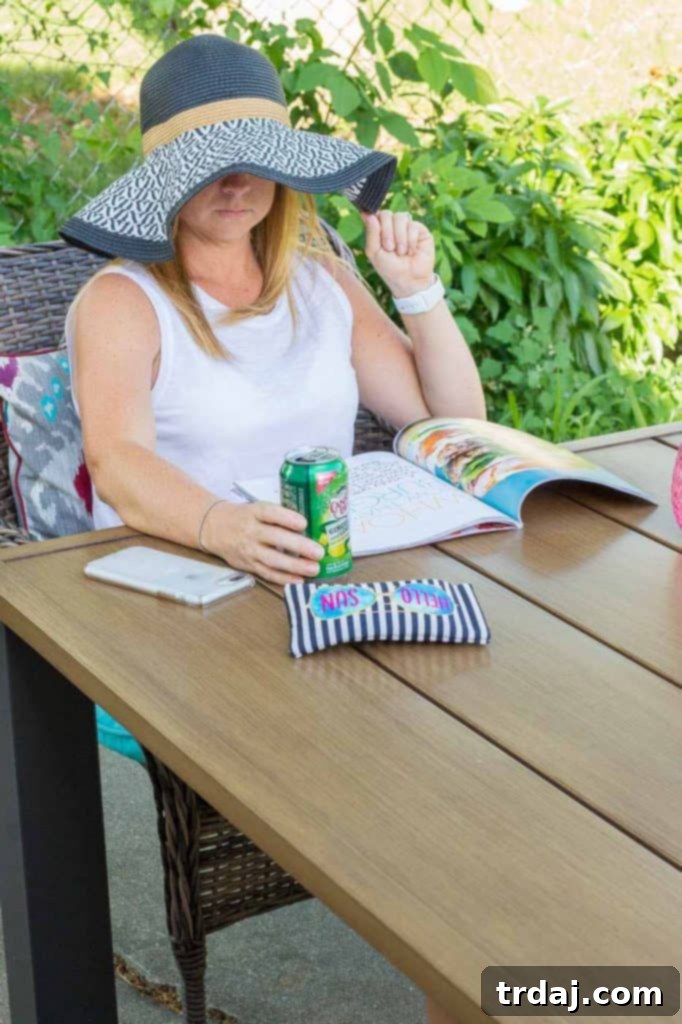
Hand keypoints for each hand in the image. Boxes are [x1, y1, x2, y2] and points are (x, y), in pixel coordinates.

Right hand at [201, 501, 324, 585]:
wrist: (215, 528)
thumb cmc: (245, 517)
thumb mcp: (258, 509)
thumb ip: (280, 516)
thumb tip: (312, 527)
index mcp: (254, 512)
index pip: (270, 513)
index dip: (287, 518)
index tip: (304, 523)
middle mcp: (250, 531)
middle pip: (275, 538)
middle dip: (298, 546)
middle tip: (319, 552)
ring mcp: (249, 550)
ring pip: (272, 560)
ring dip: (295, 566)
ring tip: (314, 569)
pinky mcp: (248, 565)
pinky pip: (267, 573)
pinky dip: (284, 578)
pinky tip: (300, 580)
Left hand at [360, 209, 435, 297]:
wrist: (409, 280)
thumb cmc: (390, 268)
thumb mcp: (374, 252)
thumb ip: (371, 233)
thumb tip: (368, 213)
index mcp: (380, 229)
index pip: (376, 215)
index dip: (376, 224)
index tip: (378, 239)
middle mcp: (393, 225)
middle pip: (387, 214)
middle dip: (387, 233)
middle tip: (390, 249)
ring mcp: (407, 226)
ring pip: (400, 217)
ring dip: (399, 238)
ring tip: (401, 252)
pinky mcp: (420, 230)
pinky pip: (413, 225)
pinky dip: (410, 241)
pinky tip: (411, 251)